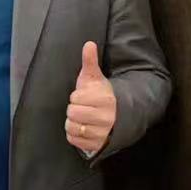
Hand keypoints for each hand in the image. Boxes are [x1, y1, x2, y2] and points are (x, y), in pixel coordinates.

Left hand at [65, 41, 115, 156]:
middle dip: (74, 109)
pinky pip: (74, 140)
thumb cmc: (101, 95)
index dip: (77, 96)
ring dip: (73, 122)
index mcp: (105, 99)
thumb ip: (90, 61)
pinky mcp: (96, 146)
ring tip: (82, 118)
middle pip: (72, 113)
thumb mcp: (95, 78)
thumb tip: (89, 43)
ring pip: (72, 127)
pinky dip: (74, 135)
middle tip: (83, 108)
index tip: (85, 96)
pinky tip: (81, 128)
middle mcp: (106, 118)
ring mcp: (102, 133)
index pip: (75, 98)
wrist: (117, 116)